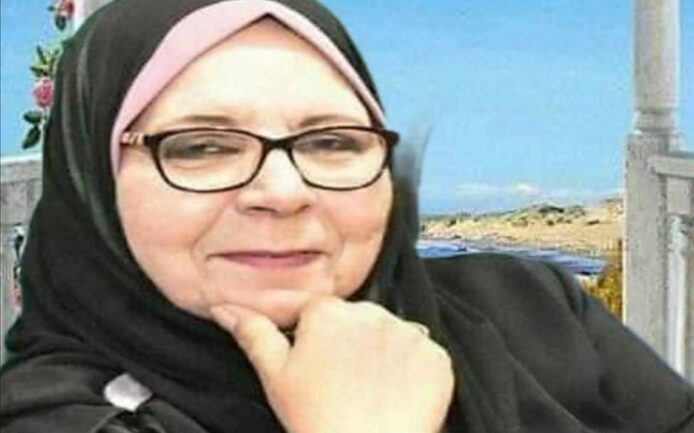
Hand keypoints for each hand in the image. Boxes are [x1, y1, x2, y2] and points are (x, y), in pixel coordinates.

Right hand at [210, 296, 454, 432]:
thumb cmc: (315, 419)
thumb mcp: (275, 377)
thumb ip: (253, 334)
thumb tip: (224, 307)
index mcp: (329, 310)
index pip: (321, 314)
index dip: (316, 342)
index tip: (318, 369)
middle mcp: (371, 311)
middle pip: (358, 320)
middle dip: (350, 343)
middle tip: (342, 384)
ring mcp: (408, 333)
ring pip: (391, 335)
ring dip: (383, 354)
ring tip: (370, 392)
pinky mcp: (437, 356)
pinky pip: (423, 355)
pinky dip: (413, 372)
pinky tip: (397, 395)